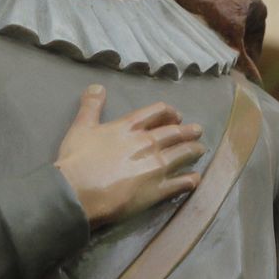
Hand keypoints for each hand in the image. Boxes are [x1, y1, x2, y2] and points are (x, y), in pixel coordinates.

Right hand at [53, 84, 206, 227]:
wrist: (78, 192)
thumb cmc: (77, 159)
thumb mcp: (81, 127)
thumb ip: (91, 106)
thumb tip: (97, 86)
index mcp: (130, 127)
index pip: (157, 112)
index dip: (170, 112)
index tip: (177, 115)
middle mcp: (147, 143)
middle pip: (175, 133)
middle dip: (188, 131)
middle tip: (198, 131)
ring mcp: (155, 167)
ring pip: (182, 154)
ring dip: (193, 150)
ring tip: (201, 149)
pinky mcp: (157, 191)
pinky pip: (180, 183)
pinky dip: (190, 180)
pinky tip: (195, 178)